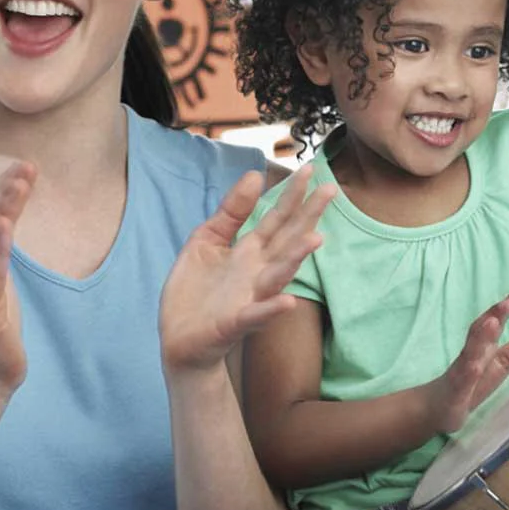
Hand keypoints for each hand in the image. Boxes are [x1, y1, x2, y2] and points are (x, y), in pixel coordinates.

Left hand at [159, 166, 335, 373]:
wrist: (178, 341)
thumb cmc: (196, 291)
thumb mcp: (207, 241)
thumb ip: (231, 212)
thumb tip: (254, 175)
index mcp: (250, 251)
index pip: (277, 218)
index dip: (292, 194)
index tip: (309, 168)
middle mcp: (257, 272)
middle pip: (287, 240)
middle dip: (308, 216)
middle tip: (330, 190)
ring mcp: (249, 298)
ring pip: (278, 276)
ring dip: (296, 259)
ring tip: (316, 239)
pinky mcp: (233, 324)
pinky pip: (255, 316)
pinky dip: (270, 309)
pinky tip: (286, 300)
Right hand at [421, 289, 508, 433]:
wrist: (438, 409)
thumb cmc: (471, 384)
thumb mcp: (499, 365)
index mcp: (483, 347)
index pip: (494, 321)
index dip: (507, 307)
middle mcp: (471, 354)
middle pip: (480, 330)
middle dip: (493, 315)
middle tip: (508, 302)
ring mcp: (461, 372)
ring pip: (470, 352)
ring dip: (480, 337)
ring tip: (493, 322)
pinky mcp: (455, 392)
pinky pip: (461, 381)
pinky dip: (468, 371)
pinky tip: (475, 366)